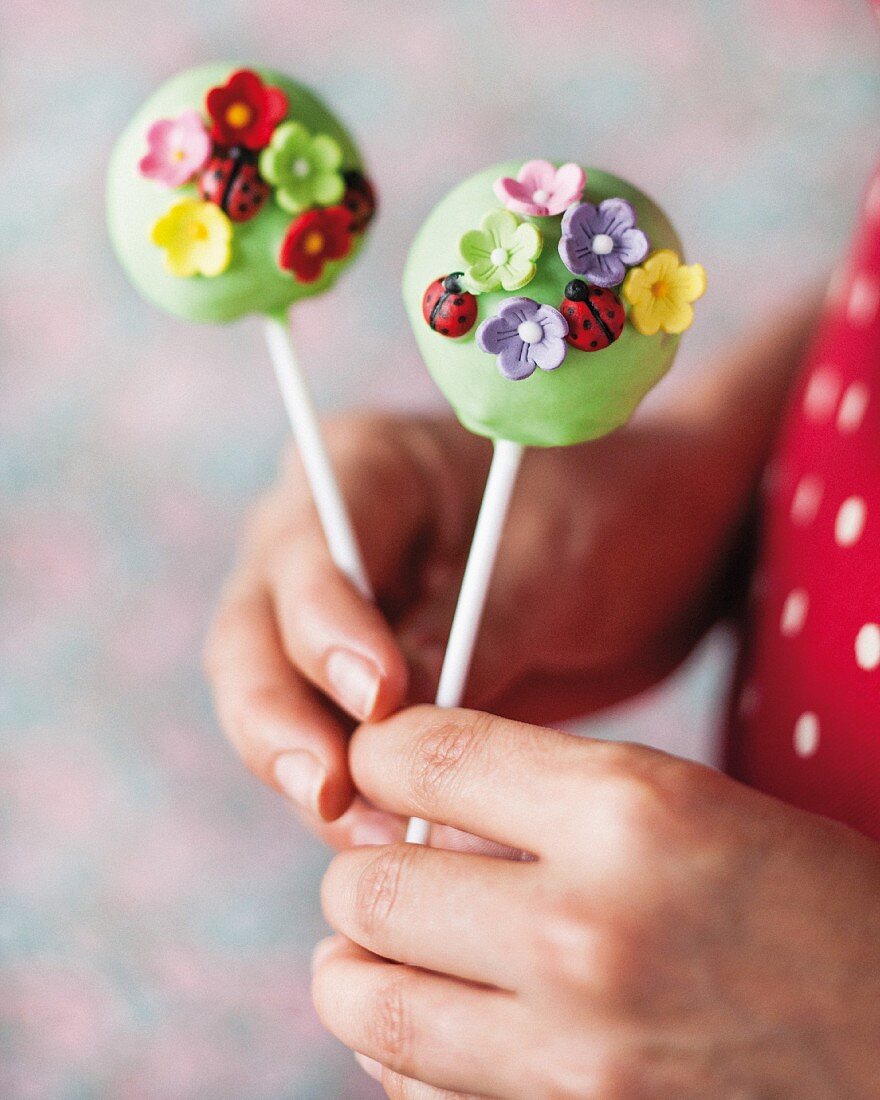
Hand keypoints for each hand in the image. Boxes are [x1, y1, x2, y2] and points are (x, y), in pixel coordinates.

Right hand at [202, 401, 751, 849]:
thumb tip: (388, 719)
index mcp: (363, 470)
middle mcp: (325, 546)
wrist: (659, 548)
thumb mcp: (553, 558)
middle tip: (328, 794)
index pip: (307, 553)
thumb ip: (471, 629)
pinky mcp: (368, 691)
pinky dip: (364, 799)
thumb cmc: (614, 514)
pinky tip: (406, 844)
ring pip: (283, 710)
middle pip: (255, 640)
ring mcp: (337, 623)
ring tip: (386, 839)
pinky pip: (339, 750)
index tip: (380, 699)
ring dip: (322, 778)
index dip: (325, 631)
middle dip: (282, 722)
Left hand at [314, 706, 879, 1098]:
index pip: (418, 759)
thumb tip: (401, 806)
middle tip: (390, 867)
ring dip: (359, 965)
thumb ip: (536, 796)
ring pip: (360, 999)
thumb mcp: (684, 802)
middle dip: (360, 869)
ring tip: (394, 948)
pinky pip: (410, 1088)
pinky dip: (402, 1052)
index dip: (380, 755)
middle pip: (365, 886)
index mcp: (625, 812)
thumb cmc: (801, 903)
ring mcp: (573, 1056)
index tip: (386, 770)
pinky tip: (444, 1026)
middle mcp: (586, 931)